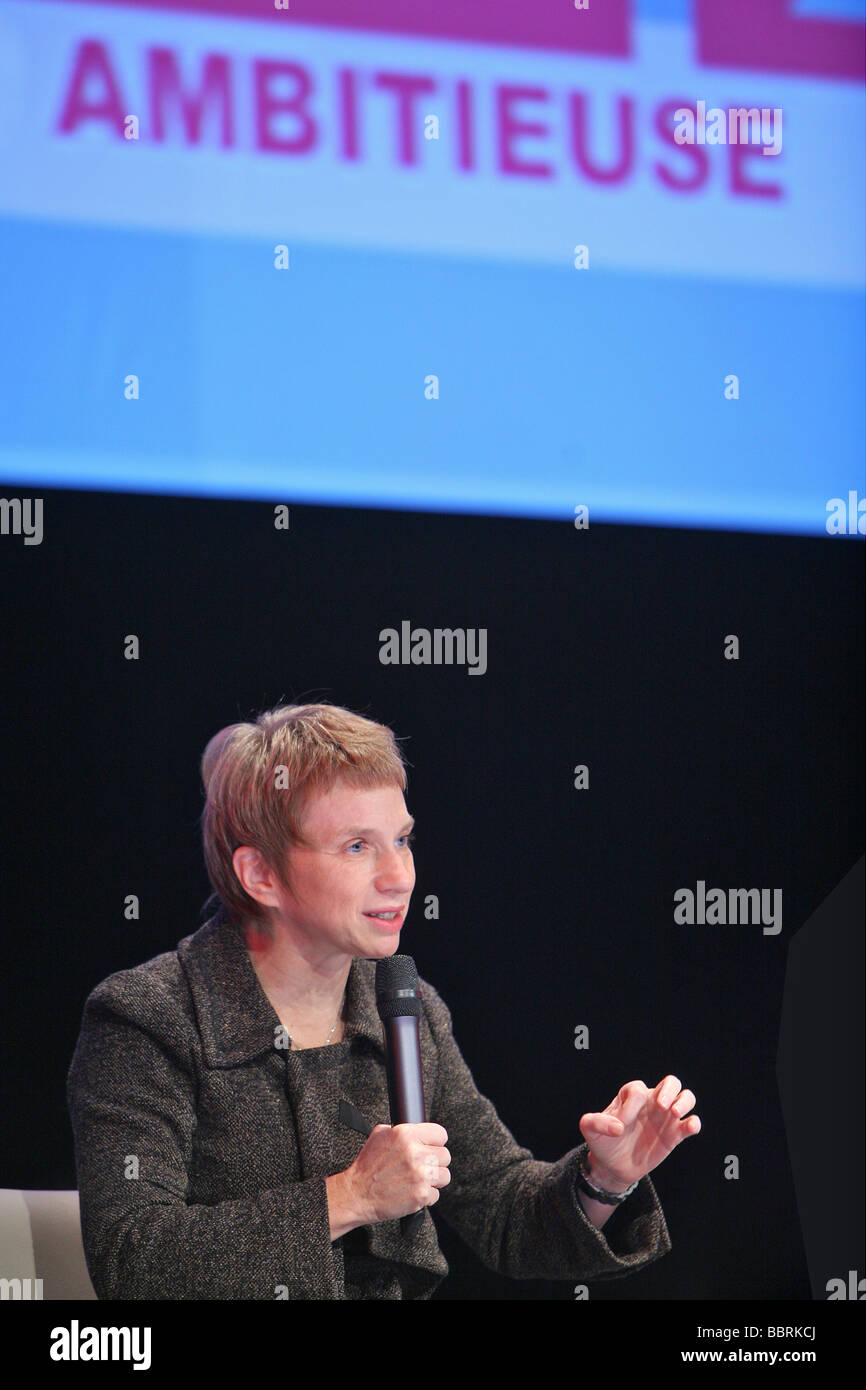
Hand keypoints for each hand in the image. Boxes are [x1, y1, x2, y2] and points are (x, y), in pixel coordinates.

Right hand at [344, 1122, 450, 1224]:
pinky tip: (411, 1192)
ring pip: (445, 1176)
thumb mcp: (379, 1135)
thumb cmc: (367, 1166)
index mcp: (405, 1134)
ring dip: (434, 1180)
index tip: (431, 1147)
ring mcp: (419, 1175)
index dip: (436, 1142)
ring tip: (417, 1180)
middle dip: (435, 1162)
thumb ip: (401, 1129)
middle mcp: (415, 1153)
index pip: (440, 1133)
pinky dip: (425, 1196)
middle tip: (421, 1166)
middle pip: (445, 1155)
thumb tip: (418, 1128)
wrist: (357, 1194)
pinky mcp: (420, 1195)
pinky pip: (436, 1195)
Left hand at [579, 1075, 699, 1190]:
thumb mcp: (589, 1130)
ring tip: (674, 1114)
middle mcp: (651, 1102)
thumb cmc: (603, 1141)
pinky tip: (687, 1128)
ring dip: (684, 1102)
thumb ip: (595, 1122)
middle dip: (669, 1090)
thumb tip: (618, 1127)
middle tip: (661, 1105)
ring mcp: (665, 1118)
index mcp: (631, 1096)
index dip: (631, 1107)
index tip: (622, 1125)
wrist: (613, 1166)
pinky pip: (691, 1123)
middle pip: (671, 1082)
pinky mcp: (675, 1135)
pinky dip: (694, 1123)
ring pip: (686, 1097)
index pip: (637, 1090)